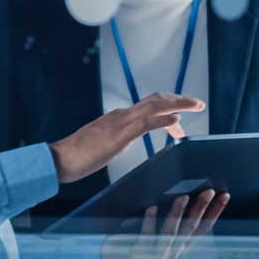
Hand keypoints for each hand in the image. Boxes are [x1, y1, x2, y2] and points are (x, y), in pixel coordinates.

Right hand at [50, 93, 203, 182]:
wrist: (60, 159)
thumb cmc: (77, 156)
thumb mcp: (102, 145)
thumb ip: (111, 139)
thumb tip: (116, 142)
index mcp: (118, 118)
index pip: (148, 107)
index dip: (167, 108)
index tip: (180, 120)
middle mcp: (121, 115)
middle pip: (156, 100)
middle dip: (178, 100)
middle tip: (197, 104)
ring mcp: (120, 122)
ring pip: (155, 106)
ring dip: (179, 104)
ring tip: (196, 106)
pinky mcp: (120, 134)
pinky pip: (146, 123)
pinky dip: (164, 120)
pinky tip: (177, 122)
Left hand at [98, 190, 228, 258]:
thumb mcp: (170, 256)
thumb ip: (177, 239)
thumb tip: (186, 215)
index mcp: (182, 251)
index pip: (203, 229)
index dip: (214, 213)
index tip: (224, 197)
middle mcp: (174, 253)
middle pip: (191, 229)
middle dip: (201, 209)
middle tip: (209, 191)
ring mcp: (158, 255)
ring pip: (171, 233)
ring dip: (177, 215)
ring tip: (183, 197)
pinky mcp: (141, 257)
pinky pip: (146, 238)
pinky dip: (149, 223)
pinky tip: (151, 208)